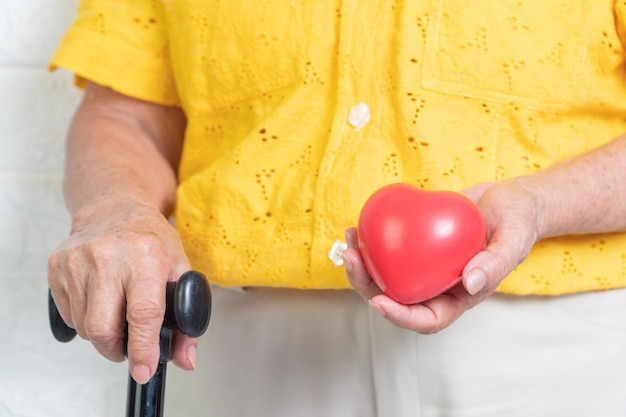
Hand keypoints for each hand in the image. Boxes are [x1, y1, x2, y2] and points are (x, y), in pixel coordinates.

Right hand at [47, 198, 195, 382]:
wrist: (114, 206)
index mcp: (146, 255)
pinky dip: (85, 319)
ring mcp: (78, 261)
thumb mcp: (179, 267)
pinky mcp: (58, 266)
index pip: (142, 314)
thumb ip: (187, 315)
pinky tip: (100, 300)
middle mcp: (108, 256)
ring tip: (117, 312)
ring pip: (84, 327)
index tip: (145, 368)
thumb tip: (185, 358)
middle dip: (117, 349)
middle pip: (103, 328)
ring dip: (102, 334)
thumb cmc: (150, 237)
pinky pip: (69, 315)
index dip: (144, 348)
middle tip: (129, 345)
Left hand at [344, 179, 540, 332]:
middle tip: (352, 258)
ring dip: (362, 264)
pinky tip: (359, 225)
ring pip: (386, 275)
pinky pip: (390, 251)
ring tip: (349, 239)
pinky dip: (372, 241)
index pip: (427, 319)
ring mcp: (425, 266)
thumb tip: (468, 285)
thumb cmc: (519, 220)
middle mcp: (438, 285)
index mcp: (460, 296)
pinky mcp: (416, 245)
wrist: (509, 198)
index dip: (400, 317)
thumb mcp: (515, 239)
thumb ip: (496, 263)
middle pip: (396, 299)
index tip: (379, 301)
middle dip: (367, 286)